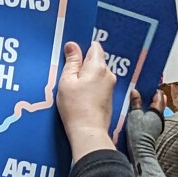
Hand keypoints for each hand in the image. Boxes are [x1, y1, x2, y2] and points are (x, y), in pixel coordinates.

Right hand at [56, 42, 116, 160]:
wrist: (88, 131)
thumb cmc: (75, 106)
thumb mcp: (67, 81)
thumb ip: (71, 61)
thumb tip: (72, 45)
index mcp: (98, 67)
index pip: (95, 47)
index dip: (82, 49)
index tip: (71, 57)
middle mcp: (108, 74)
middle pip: (96, 60)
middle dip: (83, 64)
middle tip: (68, 76)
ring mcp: (110, 86)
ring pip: (97, 73)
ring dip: (86, 76)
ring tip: (73, 88)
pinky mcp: (108, 97)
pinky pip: (99, 84)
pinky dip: (90, 86)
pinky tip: (80, 96)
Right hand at [127, 89, 167, 176]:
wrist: (140, 150)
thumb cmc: (138, 132)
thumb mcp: (134, 115)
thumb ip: (135, 103)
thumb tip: (135, 91)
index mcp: (157, 112)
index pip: (159, 97)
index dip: (154, 90)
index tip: (147, 86)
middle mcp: (160, 118)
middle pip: (158, 104)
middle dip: (152, 97)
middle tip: (143, 91)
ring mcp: (156, 125)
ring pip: (154, 111)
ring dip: (148, 105)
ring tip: (139, 101)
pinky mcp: (152, 130)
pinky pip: (150, 117)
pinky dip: (146, 112)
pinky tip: (138, 112)